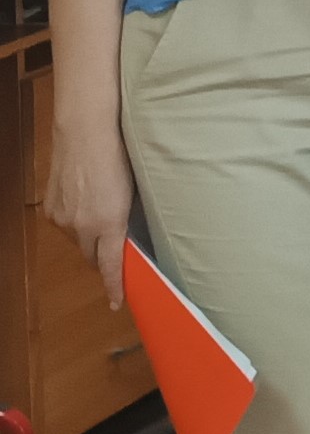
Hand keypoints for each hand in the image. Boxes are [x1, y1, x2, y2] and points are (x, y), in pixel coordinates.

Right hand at [46, 111, 134, 308]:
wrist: (86, 130)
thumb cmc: (121, 156)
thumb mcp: (134, 191)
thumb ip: (129, 218)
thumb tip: (132, 235)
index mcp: (108, 223)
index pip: (110, 266)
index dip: (114, 286)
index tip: (117, 303)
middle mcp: (81, 226)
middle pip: (92, 257)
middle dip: (104, 259)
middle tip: (117, 252)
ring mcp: (62, 217)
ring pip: (78, 241)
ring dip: (90, 238)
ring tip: (103, 216)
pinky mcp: (51, 207)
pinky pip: (66, 225)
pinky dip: (76, 223)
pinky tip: (86, 204)